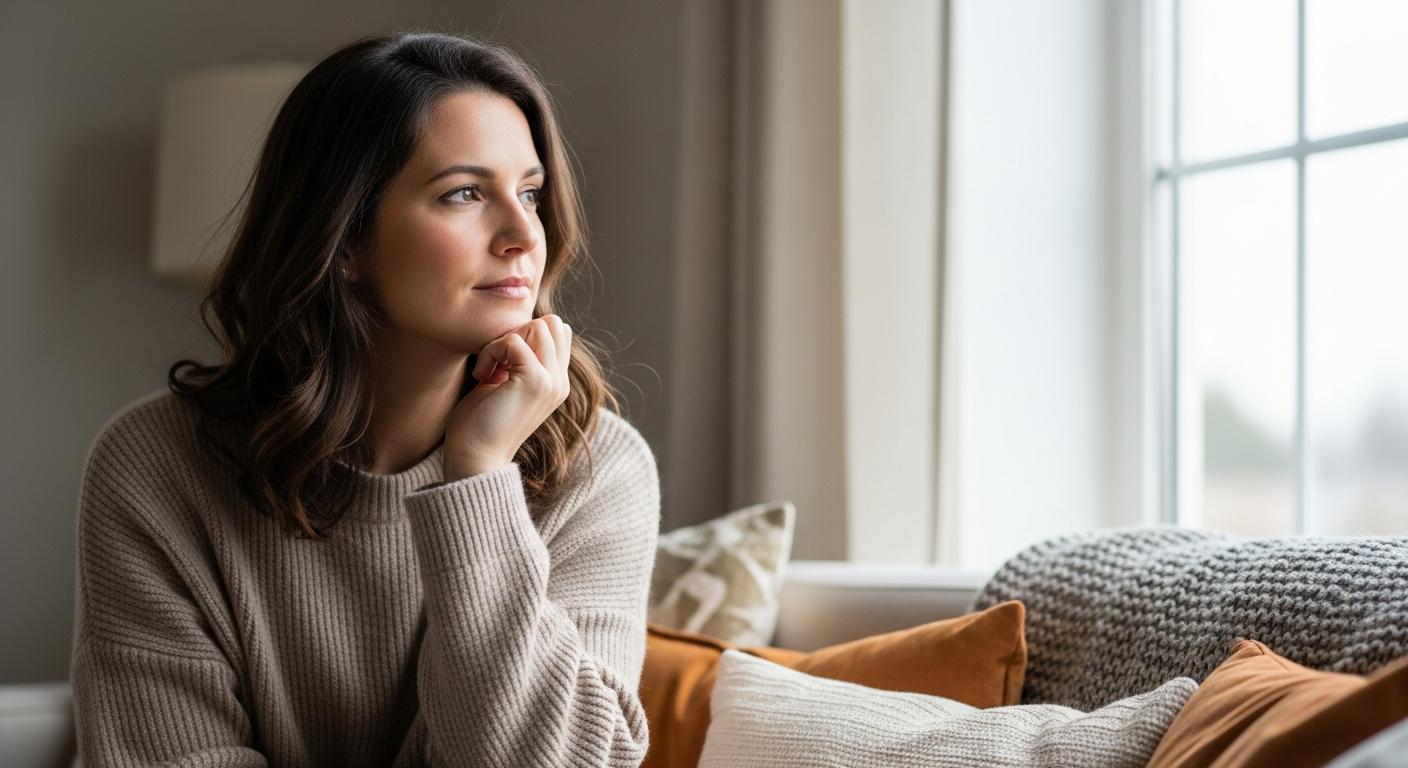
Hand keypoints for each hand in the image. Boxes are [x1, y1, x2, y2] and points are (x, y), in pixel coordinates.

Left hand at [442, 314, 572, 480]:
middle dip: (518, 331)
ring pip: (539, 326)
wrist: (474, 459)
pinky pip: (514, 340)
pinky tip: (481, 375)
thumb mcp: (504, 385)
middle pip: (552, 323)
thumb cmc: (479, 424)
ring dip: (504, 340)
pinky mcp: (536, 382)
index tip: (500, 360)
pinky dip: (491, 350)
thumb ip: (516, 360)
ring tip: (488, 368)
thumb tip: (513, 330)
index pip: (556, 331)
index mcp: (555, 383)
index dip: (525, 334)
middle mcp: (560, 382)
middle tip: (494, 360)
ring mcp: (552, 382)